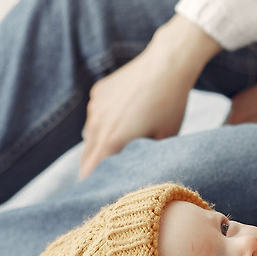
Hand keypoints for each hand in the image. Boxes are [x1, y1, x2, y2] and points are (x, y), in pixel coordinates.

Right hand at [80, 15, 220, 177]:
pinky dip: (105, 122)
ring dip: (101, 143)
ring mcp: (95, 107)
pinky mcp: (97, 92)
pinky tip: (125, 116)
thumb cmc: (170, 105)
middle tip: (113, 174)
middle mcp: (97, 124)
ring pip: (90, 136)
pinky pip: (95, 116)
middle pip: (86, 158)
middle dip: (96, 168)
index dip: (94, 185)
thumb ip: (144, 161)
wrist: (168, 64)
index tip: (103, 191)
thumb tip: (137, 175)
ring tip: (123, 142)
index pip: (88, 173)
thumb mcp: (163, 141)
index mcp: (111, 141)